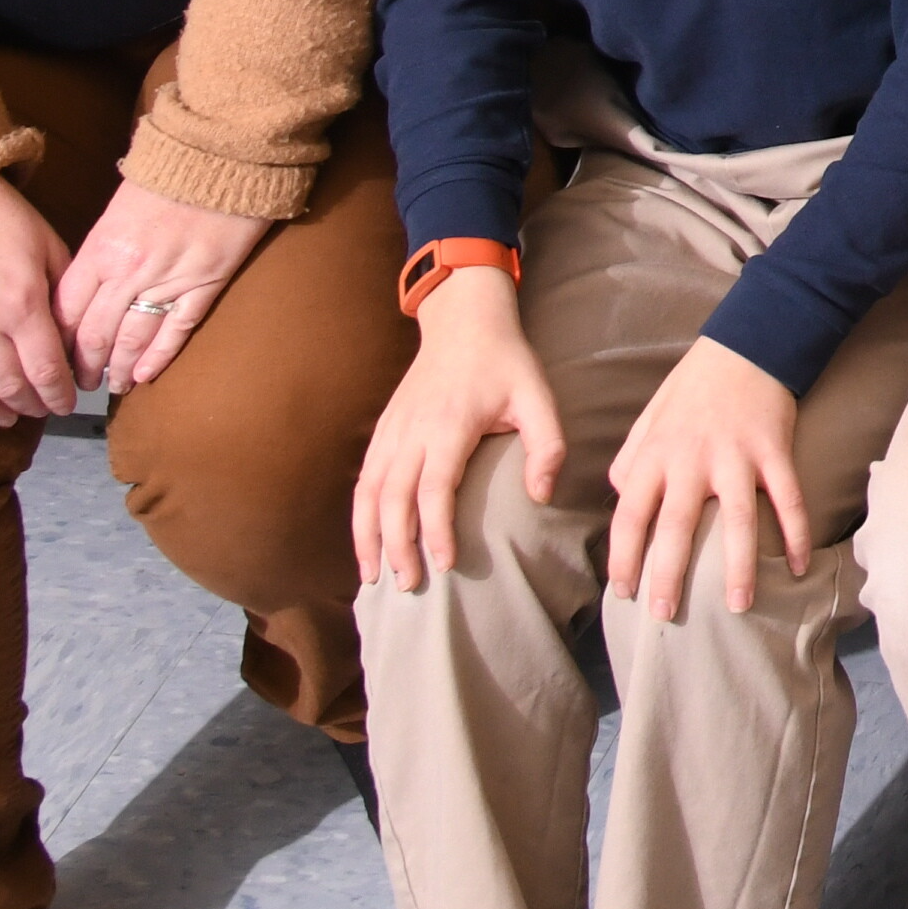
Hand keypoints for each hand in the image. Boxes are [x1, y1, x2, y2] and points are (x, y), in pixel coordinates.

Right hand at [0, 176, 78, 449]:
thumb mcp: (47, 245)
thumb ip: (62, 295)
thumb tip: (73, 341)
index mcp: (20, 303)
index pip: (47, 370)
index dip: (61, 394)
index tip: (69, 403)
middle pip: (8, 386)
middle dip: (30, 404)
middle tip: (42, 409)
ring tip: (5, 417)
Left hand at [56, 179, 272, 392]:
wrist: (225, 152)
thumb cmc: (170, 171)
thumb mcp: (118, 207)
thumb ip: (100, 249)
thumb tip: (88, 286)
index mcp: (101, 249)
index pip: (66, 310)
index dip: (57, 341)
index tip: (53, 358)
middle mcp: (130, 271)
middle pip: (96, 332)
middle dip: (84, 364)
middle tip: (79, 383)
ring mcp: (170, 279)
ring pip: (134, 338)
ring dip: (120, 368)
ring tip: (114, 384)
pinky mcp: (207, 282)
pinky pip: (177, 328)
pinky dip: (160, 356)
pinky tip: (147, 375)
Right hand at [355, 263, 556, 593]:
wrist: (463, 321)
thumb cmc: (506, 363)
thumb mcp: (539, 396)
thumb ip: (547, 446)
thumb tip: (541, 497)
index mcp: (450, 424)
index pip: (435, 487)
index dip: (436, 529)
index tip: (444, 564)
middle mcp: (413, 431)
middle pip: (394, 498)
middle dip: (398, 545)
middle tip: (410, 586)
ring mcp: (392, 431)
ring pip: (369, 493)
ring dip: (369, 537)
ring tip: (375, 578)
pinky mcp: (382, 431)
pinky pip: (364, 480)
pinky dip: (360, 516)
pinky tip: (365, 543)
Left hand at [602, 337, 813, 619]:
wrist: (747, 343)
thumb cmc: (693, 387)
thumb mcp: (649, 418)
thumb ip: (631, 459)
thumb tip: (620, 498)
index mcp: (655, 454)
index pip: (629, 515)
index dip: (623, 558)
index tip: (622, 593)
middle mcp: (691, 459)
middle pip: (676, 527)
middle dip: (668, 576)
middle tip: (666, 617)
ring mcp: (736, 455)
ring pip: (736, 521)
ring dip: (738, 567)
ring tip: (738, 606)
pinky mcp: (775, 449)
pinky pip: (788, 499)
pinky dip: (795, 534)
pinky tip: (799, 566)